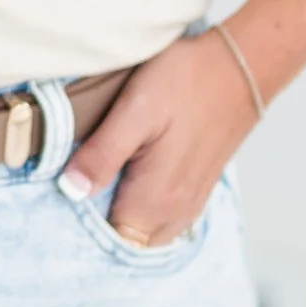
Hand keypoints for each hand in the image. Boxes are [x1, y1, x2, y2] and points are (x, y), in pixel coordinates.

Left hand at [61, 32, 257, 245]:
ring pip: (145, 232)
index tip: (65, 198)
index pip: (108, 242)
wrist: (240, 65)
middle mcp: (175, 212)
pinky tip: (128, 178)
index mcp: (155, 200)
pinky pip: (162, 218)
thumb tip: (71, 190)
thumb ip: (102, 155)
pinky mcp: (196, 189)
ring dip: (121, 215)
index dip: (81, 225)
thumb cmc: (186, 81)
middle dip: (99, 222)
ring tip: (100, 180)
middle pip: (126, 241)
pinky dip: (141, 208)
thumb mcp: (134, 110)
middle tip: (77, 185)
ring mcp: (189, 203)